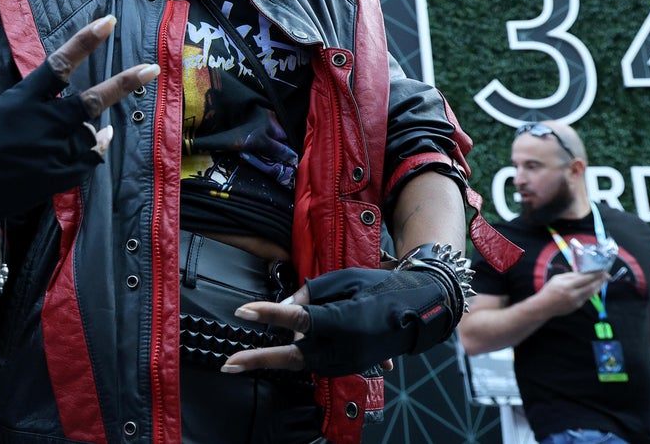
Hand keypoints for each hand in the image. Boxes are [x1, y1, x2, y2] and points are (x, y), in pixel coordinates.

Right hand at [0, 15, 159, 235]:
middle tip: (152, 68)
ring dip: (94, 129)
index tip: (109, 22)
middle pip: (94, 99)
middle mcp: (44, 121)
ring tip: (95, 129)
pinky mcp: (57, 175)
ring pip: (92, 132)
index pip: (61, 63)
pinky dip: (98, 147)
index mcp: (24, 99)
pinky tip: (102, 140)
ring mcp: (53, 150)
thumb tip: (62, 105)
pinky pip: (90, 158)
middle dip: (125, 83)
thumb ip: (31, 104)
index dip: (86, 40)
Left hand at [220, 286, 395, 374]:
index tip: (243, 311)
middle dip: (261, 360)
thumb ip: (310, 295)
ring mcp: (347, 362)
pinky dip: (303, 351)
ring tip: (255, 350)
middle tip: (230, 363)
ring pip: (303, 362)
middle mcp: (344, 347)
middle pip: (294, 356)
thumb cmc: (381, 289)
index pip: (297, 319)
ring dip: (279, 354)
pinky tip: (293, 340)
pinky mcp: (348, 368)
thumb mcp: (344, 281)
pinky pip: (317, 361)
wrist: (419, 312)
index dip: (267, 314)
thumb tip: (284, 309)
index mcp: (343, 321)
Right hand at [537, 270, 609, 317]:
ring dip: (598, 286)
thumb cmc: (549, 290)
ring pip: (592, 293)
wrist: (544, 306)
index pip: (585, 279)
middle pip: (591, 286)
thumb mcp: (557, 279)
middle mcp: (573, 294)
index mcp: (567, 286)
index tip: (601, 270)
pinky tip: (594, 287)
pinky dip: (591, 291)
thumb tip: (582, 273)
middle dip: (600, 280)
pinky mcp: (578, 306)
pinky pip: (587, 297)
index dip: (595, 274)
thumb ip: (570, 276)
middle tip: (606, 275)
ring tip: (603, 281)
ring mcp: (577, 301)